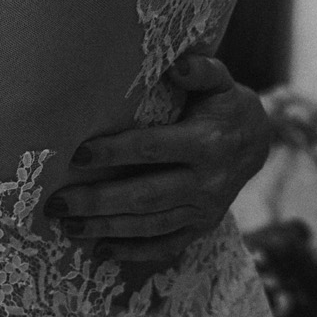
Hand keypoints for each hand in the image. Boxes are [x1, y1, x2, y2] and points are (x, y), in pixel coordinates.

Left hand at [44, 55, 271, 262]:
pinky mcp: (201, 227)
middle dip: (99, 201)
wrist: (259, 142)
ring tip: (67, 226)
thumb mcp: (220, 82)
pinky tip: (100, 251)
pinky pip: (166, 245)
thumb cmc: (224, 104)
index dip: (114, 152)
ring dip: (107, 228)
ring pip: (151, 225)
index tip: (77, 155)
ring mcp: (205, 210)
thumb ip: (200, 72)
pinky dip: (133, 251)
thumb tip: (176, 66)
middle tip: (57, 203)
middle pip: (146, 196)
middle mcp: (207, 182)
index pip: (153, 149)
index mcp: (207, 142)